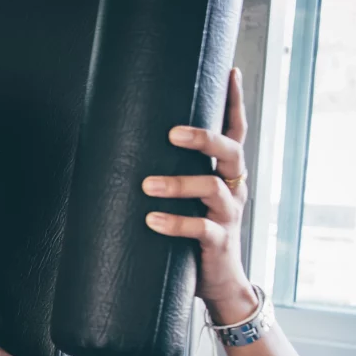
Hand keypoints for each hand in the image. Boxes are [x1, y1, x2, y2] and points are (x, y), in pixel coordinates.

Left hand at [141, 68, 257, 324]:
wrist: (219, 284)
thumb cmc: (193, 234)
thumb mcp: (187, 200)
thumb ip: (170, 174)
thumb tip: (119, 146)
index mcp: (226, 173)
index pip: (236, 131)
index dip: (235, 102)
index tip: (231, 71)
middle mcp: (233, 188)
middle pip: (230, 150)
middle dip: (203, 137)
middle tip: (172, 133)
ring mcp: (228, 215)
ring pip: (212, 187)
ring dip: (178, 183)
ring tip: (147, 185)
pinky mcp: (218, 243)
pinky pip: (202, 229)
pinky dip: (176, 222)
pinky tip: (152, 220)